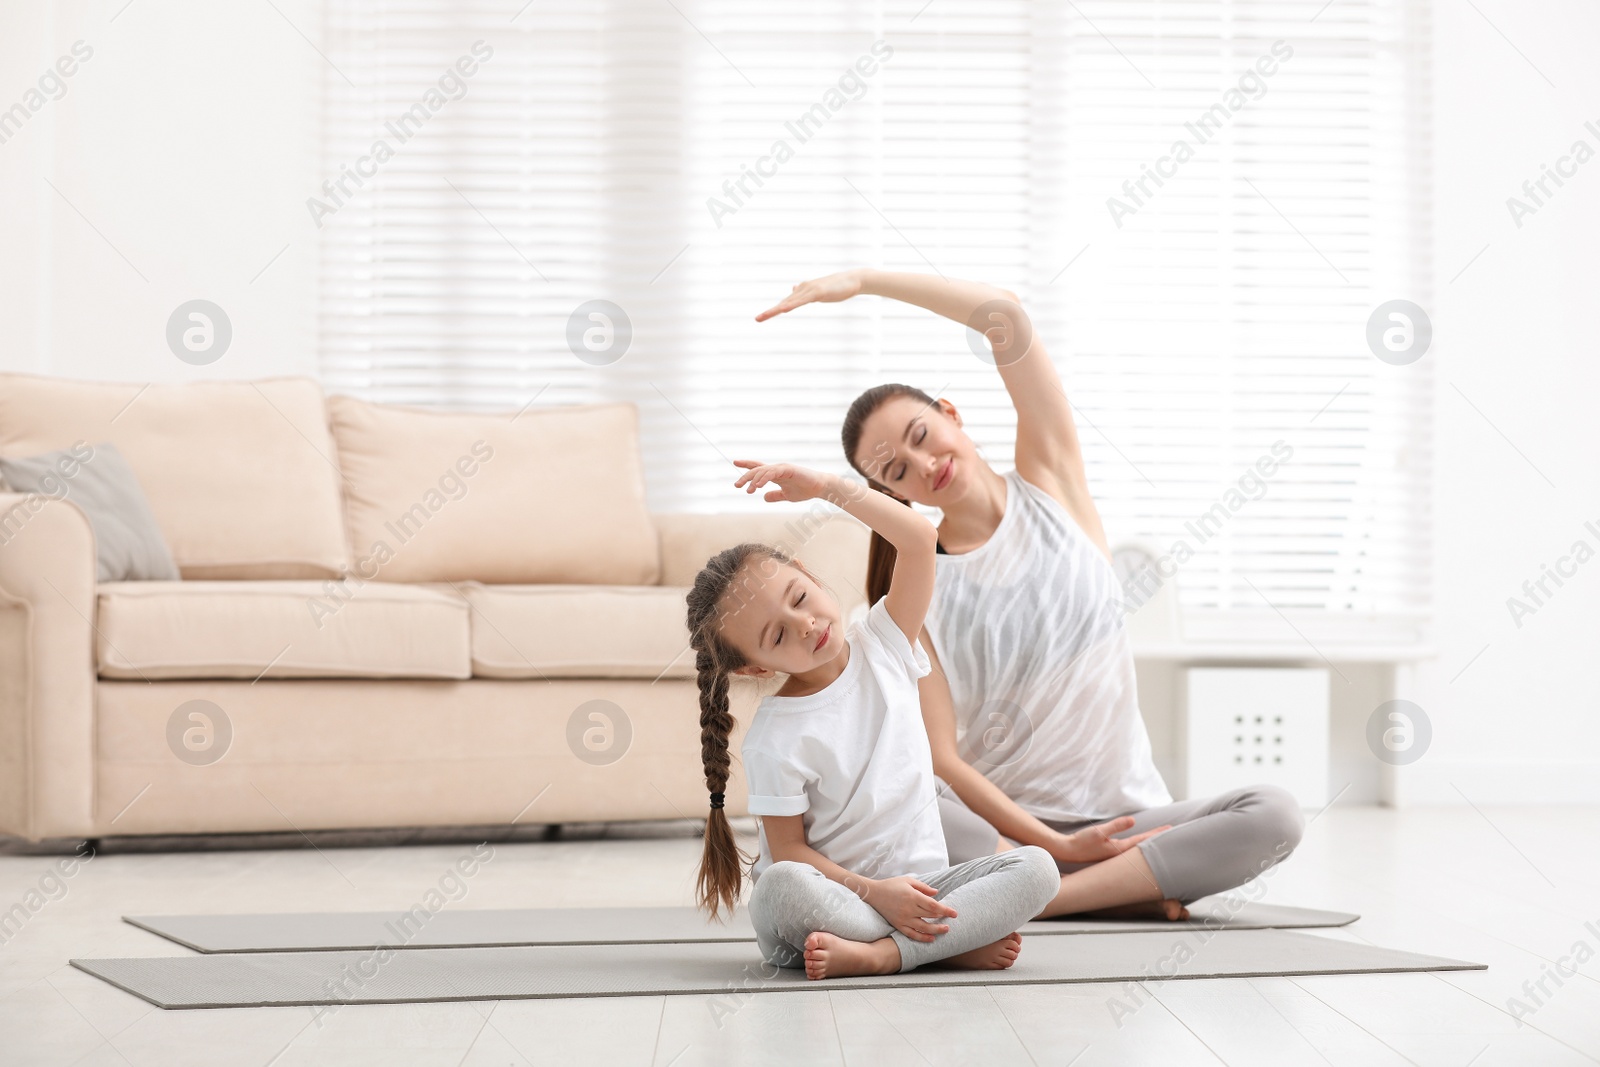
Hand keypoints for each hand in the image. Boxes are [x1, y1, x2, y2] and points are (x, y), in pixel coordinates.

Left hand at [733, 460, 836, 503]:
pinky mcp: (788, 469)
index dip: (747, 464)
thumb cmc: (805, 490)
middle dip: (746, 477)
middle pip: (757, 469)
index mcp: (775, 474)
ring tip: (748, 490)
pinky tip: (758, 486)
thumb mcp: (786, 495)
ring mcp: (782, 468)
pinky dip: (764, 478)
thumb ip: (775, 496)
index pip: (758, 467)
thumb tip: (764, 498)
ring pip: (763, 471)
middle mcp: (777, 469)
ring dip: (754, 480)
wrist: (819, 488)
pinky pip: (773, 472)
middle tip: (736, 485)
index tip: (735, 462)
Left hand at [754, 270, 863, 321]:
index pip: (785, 302)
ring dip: (778, 308)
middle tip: (757, 319)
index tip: (760, 318)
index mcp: (802, 291)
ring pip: (791, 301)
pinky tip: (784, 309)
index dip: (773, 310)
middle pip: (784, 302)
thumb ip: (804, 292)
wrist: (853, 280)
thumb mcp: (817, 292)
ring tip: (765, 316)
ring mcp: (810, 290)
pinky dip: (793, 304)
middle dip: (770, 312)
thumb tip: (793, 288)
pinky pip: (803, 300)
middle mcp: (803, 289)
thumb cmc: (837, 287)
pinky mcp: (818, 292)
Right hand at [862, 875, 957, 942]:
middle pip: (930, 916)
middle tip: (951, 920)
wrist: (874, 894)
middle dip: (943, 919)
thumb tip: (937, 893)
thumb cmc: (892, 885)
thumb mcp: (908, 880)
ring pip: (923, 928)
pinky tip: (931, 938)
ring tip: (945, 930)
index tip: (954, 913)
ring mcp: (903, 918)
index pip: (933, 906)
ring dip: (936, 930)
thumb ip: (923, 887)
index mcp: (913, 896)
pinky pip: (912, 934)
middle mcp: (909, 909)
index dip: (945, 910)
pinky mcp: (898, 925)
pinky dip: (922, 938)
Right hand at [1047, 816, 1170, 863]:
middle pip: (1143, 846)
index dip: (1157, 833)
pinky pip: (1129, 849)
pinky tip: (1139, 843)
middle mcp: (1120, 854)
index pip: (1143, 840)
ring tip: (1158, 838)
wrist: (1068, 851)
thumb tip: (1134, 820)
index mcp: (1120, 849)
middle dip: (1156, 839)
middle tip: (1171, 833)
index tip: (1170, 828)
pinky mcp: (1110, 854)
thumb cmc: (1082, 842)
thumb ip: (1117, 825)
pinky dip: (1138, 844)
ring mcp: (1115, 856)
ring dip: (1147, 842)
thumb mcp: (1099, 831)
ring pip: (1137, 848)